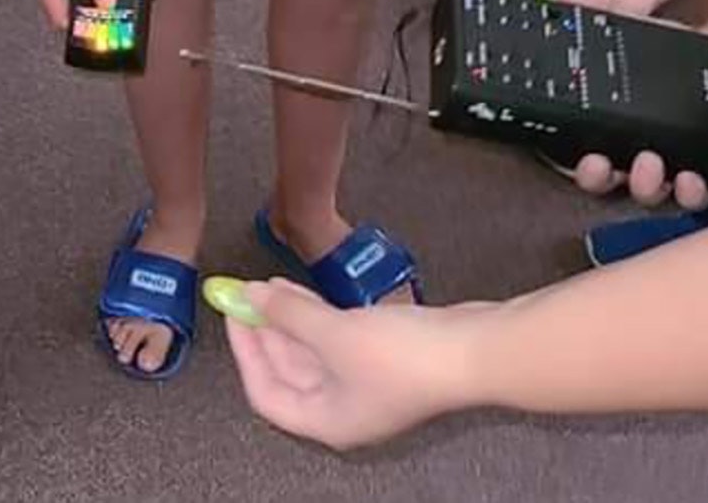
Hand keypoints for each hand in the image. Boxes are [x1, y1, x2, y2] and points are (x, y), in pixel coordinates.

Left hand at [224, 278, 489, 450]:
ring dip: (289, 319)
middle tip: (245, 296)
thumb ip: (288, 315)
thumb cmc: (406, 357)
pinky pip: (336, 339)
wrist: (474, 350)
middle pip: (289, 372)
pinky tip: (302, 292)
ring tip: (268, 286)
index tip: (233, 316)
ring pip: (313, 352)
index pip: (266, 395)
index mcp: (327, 421)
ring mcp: (366, 385)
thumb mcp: (334, 333)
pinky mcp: (385, 359)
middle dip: (266, 332)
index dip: (245, 354)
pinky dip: (317, 317)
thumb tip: (253, 296)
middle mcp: (344, 409)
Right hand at [567, 33, 707, 208]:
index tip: (578, 155)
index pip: (582, 152)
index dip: (575, 162)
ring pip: (647, 191)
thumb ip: (599, 12)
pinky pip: (692, 195)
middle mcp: (632, 153)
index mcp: (608, 126)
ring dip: (643, 185)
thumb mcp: (634, 32)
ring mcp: (667, 166)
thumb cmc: (675, 57)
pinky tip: (690, 178)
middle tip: (601, 164)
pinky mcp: (702, 171)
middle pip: (606, 181)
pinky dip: (691, 192)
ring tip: (649, 163)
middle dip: (600, 178)